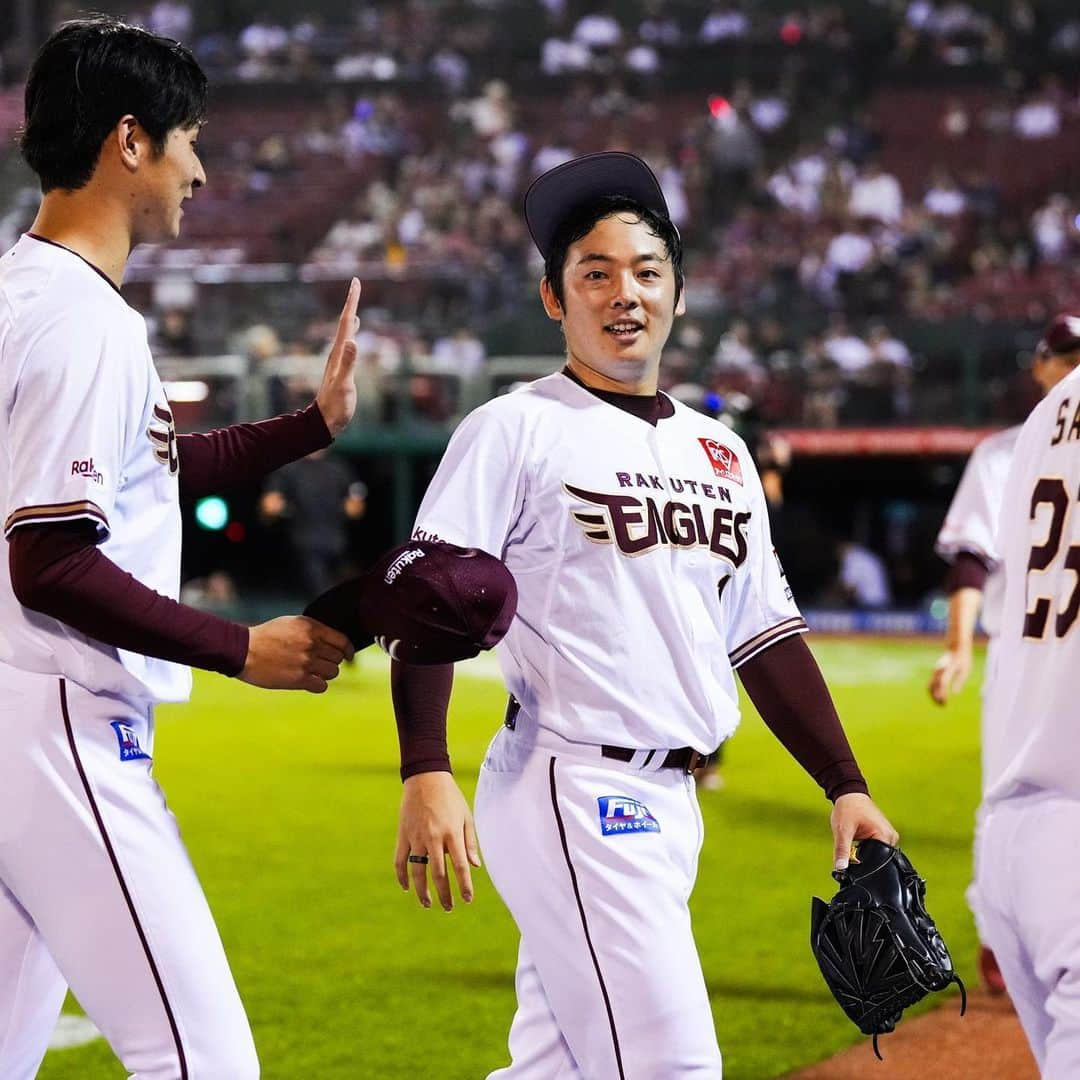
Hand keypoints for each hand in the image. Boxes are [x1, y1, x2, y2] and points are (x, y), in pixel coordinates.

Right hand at [238, 616, 353, 691]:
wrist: (244, 650)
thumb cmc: (266, 636)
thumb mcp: (292, 623)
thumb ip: (313, 631)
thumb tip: (332, 642)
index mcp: (311, 627)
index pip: (342, 640)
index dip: (347, 650)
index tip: (347, 656)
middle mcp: (312, 643)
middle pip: (337, 658)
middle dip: (330, 662)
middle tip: (318, 664)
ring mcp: (306, 661)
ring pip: (332, 673)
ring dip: (324, 674)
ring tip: (311, 672)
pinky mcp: (299, 678)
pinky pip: (322, 686)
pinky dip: (317, 685)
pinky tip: (308, 682)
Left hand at [315, 278, 360, 436]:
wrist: (325, 419)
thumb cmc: (336, 405)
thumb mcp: (344, 385)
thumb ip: (349, 363)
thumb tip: (354, 342)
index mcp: (339, 353)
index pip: (346, 322)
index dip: (351, 302)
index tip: (355, 283)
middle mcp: (338, 352)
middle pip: (345, 322)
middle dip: (351, 302)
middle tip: (355, 284)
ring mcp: (340, 359)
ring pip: (346, 331)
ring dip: (351, 315)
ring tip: (355, 303)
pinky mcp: (343, 366)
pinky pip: (349, 342)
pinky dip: (353, 331)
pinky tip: (355, 331)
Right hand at [395, 772, 480, 910]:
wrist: (425, 778)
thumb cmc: (450, 797)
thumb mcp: (465, 816)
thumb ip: (470, 842)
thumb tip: (475, 866)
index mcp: (452, 832)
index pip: (460, 866)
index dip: (464, 885)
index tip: (468, 899)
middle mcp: (433, 837)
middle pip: (438, 874)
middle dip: (444, 894)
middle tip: (448, 908)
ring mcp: (416, 837)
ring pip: (418, 871)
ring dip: (422, 891)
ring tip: (428, 904)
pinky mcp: (403, 835)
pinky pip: (400, 861)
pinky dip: (402, 876)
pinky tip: (407, 888)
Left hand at [830, 793, 898, 870]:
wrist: (849, 793)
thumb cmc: (847, 808)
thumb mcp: (842, 830)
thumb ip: (842, 850)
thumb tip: (840, 868)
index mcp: (885, 836)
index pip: (879, 861)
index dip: (864, 866)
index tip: (853, 866)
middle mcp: (891, 837)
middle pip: (878, 859)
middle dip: (864, 860)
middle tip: (852, 851)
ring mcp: (888, 835)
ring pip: (877, 854)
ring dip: (865, 854)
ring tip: (856, 842)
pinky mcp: (884, 835)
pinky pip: (876, 848)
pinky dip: (866, 848)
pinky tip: (859, 842)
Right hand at [928, 648, 971, 704]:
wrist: (957, 648)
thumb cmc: (963, 660)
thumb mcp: (965, 670)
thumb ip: (960, 681)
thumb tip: (955, 693)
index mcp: (947, 669)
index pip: (942, 683)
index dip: (942, 693)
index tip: (945, 702)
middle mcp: (939, 670)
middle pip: (932, 686)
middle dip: (936, 697)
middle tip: (943, 706)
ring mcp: (935, 671)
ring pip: (930, 686)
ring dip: (933, 696)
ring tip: (941, 704)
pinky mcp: (935, 673)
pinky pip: (931, 685)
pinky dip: (933, 693)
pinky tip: (940, 698)